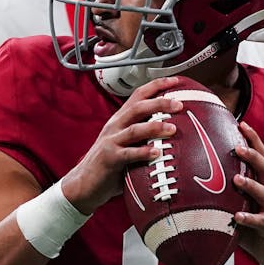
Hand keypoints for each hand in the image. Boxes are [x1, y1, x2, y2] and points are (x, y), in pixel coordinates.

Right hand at [59, 76, 183, 213]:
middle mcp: (115, 126)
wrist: (84, 184)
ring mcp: (111, 141)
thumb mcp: (127, 144)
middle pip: (138, 107)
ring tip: (172, 129)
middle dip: (159, 103)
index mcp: (120, 119)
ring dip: (155, 127)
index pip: (138, 95)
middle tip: (179, 105)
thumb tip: (175, 133)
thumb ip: (145, 137)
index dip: (156, 85)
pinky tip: (157, 153)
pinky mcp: (109, 159)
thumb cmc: (110, 165)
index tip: (175, 81)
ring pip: (134, 129)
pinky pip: (128, 154)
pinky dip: (143, 152)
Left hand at [232, 121, 263, 264]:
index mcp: (263, 183)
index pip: (261, 156)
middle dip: (252, 156)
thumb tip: (192, 183)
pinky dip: (249, 218)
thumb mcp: (240, 204)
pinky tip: (237, 216)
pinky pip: (260, 221)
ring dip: (250, 185)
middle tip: (237, 148)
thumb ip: (225, 193)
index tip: (242, 124)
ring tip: (236, 180)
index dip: (253, 140)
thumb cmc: (254, 224)